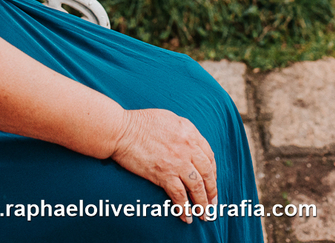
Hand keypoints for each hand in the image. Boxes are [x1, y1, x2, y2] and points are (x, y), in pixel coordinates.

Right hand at [110, 109, 217, 223]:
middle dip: (212, 190)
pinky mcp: (164, 174)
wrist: (121, 130)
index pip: (209, 155)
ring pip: (197, 186)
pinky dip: (184, 208)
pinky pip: (179, 195)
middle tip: (212, 203)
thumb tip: (190, 143)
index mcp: (190, 132)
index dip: (213, 171)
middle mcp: (188, 147)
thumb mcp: (170, 118)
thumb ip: (184, 131)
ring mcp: (177, 161)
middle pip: (207, 173)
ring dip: (202, 202)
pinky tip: (186, 216)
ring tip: (204, 214)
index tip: (212, 181)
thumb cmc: (140, 122)